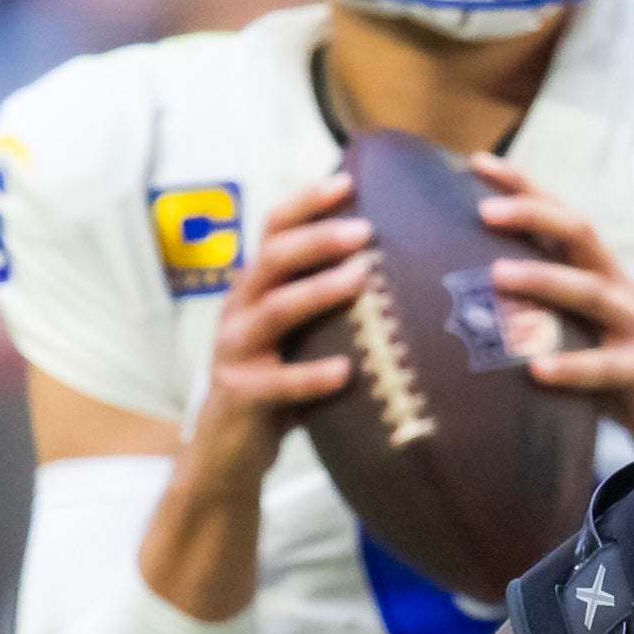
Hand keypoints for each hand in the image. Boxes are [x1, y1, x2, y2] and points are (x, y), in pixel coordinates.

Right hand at [181, 173, 369, 498]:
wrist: (228, 453)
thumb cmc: (279, 387)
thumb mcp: (301, 338)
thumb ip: (332, 306)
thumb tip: (405, 269)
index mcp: (256, 288)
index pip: (275, 230)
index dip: (307, 203)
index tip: (348, 180)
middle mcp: (239, 310)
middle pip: (273, 259)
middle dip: (318, 240)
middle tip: (365, 231)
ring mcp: (235, 352)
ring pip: (274, 310)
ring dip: (318, 292)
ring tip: (360, 279)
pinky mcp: (240, 396)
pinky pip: (277, 383)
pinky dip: (312, 376)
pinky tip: (346, 372)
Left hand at [470, 155, 633, 448]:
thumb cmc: (621, 365)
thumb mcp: (583, 326)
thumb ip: (541, 309)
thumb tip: (465, 302)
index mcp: (600, 273)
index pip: (561, 218)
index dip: (524, 187)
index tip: (478, 163)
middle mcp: (619, 289)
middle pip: (581, 236)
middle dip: (534, 216)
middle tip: (485, 212)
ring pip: (592, 293)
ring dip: (544, 280)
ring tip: (498, 277)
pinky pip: (608, 366)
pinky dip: (574, 366)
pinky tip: (539, 370)